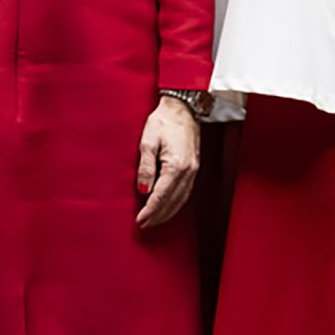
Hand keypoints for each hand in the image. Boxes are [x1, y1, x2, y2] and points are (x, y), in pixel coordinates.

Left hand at [135, 95, 200, 228]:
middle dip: (158, 216)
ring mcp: (194, 171)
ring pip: (181, 199)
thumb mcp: (147, 141)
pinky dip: (176, 203)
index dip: (150, 211)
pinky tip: (168, 206)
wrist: (183, 109)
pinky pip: (186, 192)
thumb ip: (145, 167)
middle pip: (173, 202)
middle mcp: (189, 172)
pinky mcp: (194, 168)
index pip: (161, 196)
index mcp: (176, 166)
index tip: (140, 220)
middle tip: (144, 225)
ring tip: (154, 220)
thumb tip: (143, 190)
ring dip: (168, 212)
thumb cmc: (163, 122)